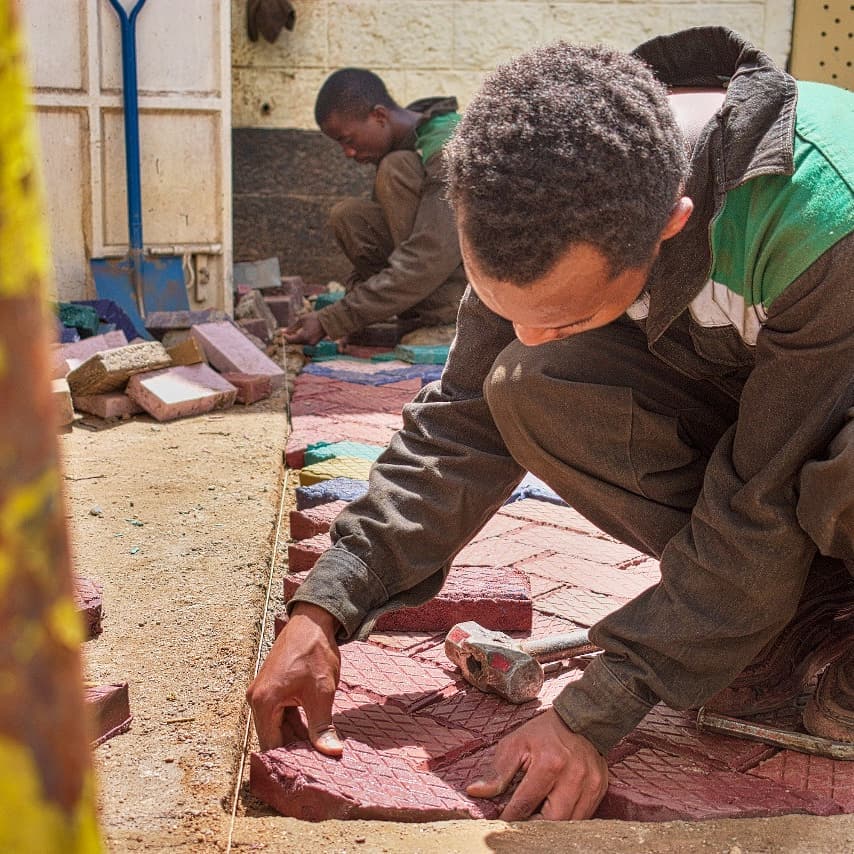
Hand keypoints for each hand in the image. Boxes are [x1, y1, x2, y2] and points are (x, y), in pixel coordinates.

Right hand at [246, 603, 343, 754]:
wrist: (313, 621)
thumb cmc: (314, 652)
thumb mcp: (322, 692)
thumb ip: (322, 726)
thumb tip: (331, 753)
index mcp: (263, 702)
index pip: (271, 746)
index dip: (290, 762)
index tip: (307, 774)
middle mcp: (257, 699)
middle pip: (273, 737)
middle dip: (294, 751)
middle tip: (316, 767)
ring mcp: (262, 693)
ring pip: (278, 727)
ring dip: (296, 738)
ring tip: (317, 754)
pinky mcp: (271, 688)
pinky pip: (280, 715)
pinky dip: (295, 724)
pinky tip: (313, 734)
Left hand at [283, 312, 325, 344]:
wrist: (328, 320)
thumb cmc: (315, 318)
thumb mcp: (301, 320)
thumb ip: (292, 327)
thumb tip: (283, 331)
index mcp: (303, 337)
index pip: (290, 340)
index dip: (286, 336)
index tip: (283, 331)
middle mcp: (307, 342)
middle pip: (295, 342)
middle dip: (290, 337)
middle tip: (287, 331)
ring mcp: (312, 343)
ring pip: (300, 342)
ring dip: (296, 338)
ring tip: (295, 330)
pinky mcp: (315, 343)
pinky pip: (305, 342)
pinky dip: (302, 338)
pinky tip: (302, 332)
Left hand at [466, 708, 607, 819]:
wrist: (579, 720)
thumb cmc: (543, 733)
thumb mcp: (515, 744)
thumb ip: (496, 772)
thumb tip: (475, 792)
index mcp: (549, 763)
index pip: (525, 804)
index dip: (510, 818)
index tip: (501, 822)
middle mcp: (573, 776)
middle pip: (552, 821)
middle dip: (534, 826)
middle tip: (521, 824)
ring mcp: (590, 784)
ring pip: (570, 824)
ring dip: (552, 826)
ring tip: (538, 819)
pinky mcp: (600, 789)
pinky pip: (584, 817)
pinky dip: (568, 820)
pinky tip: (555, 813)